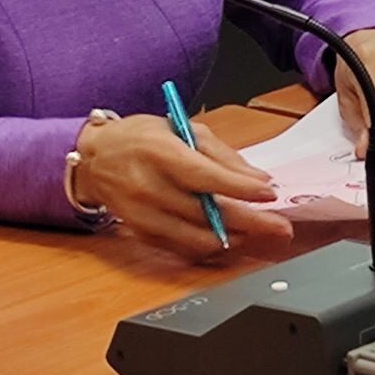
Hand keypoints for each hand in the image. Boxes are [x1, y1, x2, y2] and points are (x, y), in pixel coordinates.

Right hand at [70, 113, 290, 258]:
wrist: (94, 159)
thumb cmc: (141, 138)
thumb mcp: (182, 128)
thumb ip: (221, 154)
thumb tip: (257, 178)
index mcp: (160, 152)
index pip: (205, 176)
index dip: (239, 188)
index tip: (268, 194)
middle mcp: (148, 186)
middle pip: (205, 211)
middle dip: (248, 222)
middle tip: (279, 228)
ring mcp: (142, 214)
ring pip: (195, 235)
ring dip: (232, 237)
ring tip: (258, 233)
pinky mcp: (140, 232)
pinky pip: (180, 246)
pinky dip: (208, 245)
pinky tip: (229, 238)